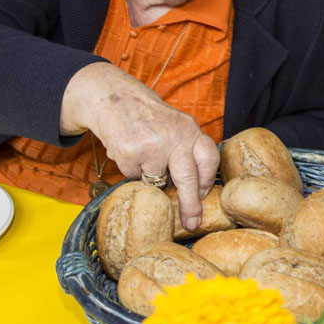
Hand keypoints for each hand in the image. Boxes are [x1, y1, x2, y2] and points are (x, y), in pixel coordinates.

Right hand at [62, 64, 218, 230]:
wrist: (115, 99)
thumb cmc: (150, 119)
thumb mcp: (177, 126)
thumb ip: (188, 149)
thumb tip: (196, 190)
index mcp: (190, 130)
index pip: (209, 160)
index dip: (206, 181)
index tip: (204, 197)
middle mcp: (175, 137)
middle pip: (188, 180)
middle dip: (190, 205)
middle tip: (192, 223)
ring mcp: (152, 146)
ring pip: (157, 181)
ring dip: (152, 177)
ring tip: (145, 157)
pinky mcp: (130, 153)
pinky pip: (135, 177)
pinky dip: (132, 170)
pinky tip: (130, 152)